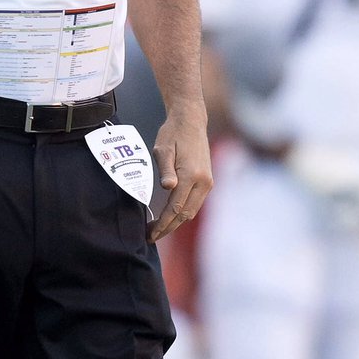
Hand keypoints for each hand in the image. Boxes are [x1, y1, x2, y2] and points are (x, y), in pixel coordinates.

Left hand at [149, 107, 212, 241]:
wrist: (191, 121)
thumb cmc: (172, 134)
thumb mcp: (163, 149)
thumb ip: (165, 169)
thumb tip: (168, 187)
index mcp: (191, 175)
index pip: (175, 208)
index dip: (162, 224)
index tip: (150, 234)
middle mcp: (203, 182)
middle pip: (185, 214)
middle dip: (168, 228)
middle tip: (151, 237)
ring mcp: (207, 182)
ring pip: (191, 211)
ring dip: (176, 223)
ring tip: (158, 230)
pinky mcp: (207, 181)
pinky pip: (195, 203)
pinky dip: (183, 213)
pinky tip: (170, 216)